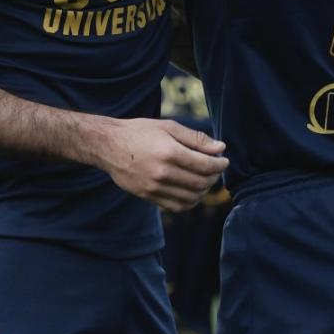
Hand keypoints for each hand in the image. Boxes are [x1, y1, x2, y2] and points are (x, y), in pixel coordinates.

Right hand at [100, 118, 227, 212]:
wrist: (109, 145)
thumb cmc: (140, 132)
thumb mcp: (169, 127)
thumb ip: (196, 139)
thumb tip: (220, 148)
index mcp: (170, 152)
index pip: (205, 165)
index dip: (220, 164)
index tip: (224, 160)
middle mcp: (162, 173)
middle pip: (200, 183)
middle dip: (214, 177)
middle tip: (216, 169)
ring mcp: (154, 188)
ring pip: (191, 198)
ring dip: (203, 191)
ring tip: (205, 179)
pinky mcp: (148, 196)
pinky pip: (176, 206)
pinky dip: (190, 202)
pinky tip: (192, 192)